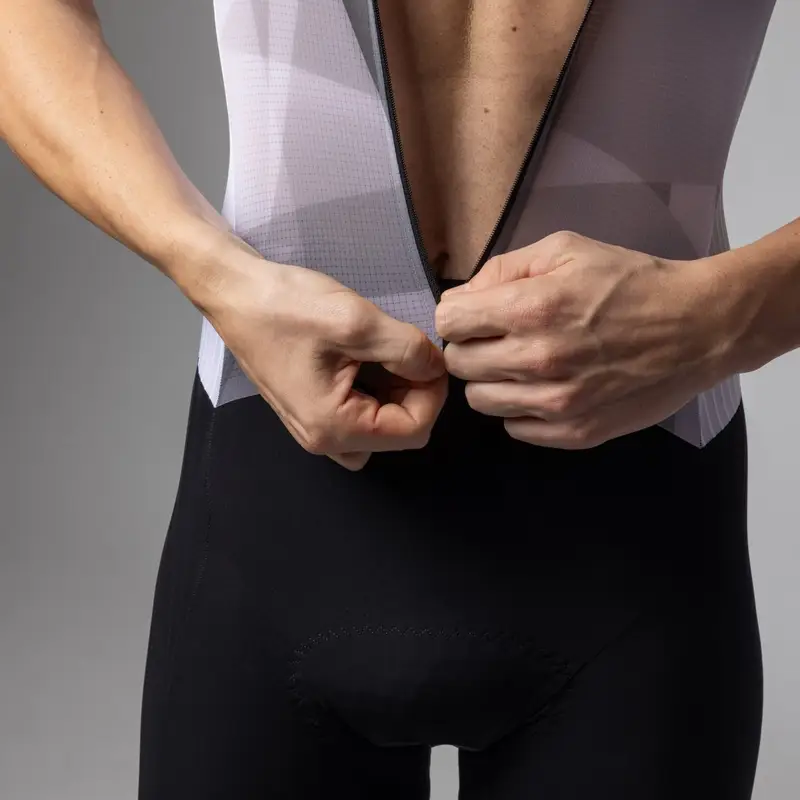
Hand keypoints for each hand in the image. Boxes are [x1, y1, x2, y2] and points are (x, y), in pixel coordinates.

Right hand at [199, 251, 447, 469]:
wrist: (234, 292)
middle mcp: (323, 440)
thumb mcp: (357, 322)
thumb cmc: (286, 306)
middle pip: (399, 433)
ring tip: (384, 352)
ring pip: (381, 427)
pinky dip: (374, 392)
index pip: (414, 431)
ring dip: (396, 393)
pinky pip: (358, 417)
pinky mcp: (310, 411)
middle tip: (405, 348)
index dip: (433, 393)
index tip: (428, 354)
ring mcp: (314, 429)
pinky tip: (365, 359)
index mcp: (333, 427)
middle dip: (414, 392)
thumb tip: (437, 367)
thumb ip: (407, 350)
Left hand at [435, 231, 730, 448]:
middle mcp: (537, 360)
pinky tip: (545, 389)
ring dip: (493, 381)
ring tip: (524, 364)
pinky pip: (515, 429)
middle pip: (458, 364)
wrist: (698, 327)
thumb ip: (502, 270)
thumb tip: (460, 299)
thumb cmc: (630, 282)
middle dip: (471, 346)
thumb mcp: (566, 250)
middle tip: (500, 338)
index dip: (458, 314)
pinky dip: (521, 410)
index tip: (476, 314)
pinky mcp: (575, 432)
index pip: (449, 322)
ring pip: (480, 402)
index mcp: (530, 308)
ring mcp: (556, 403)